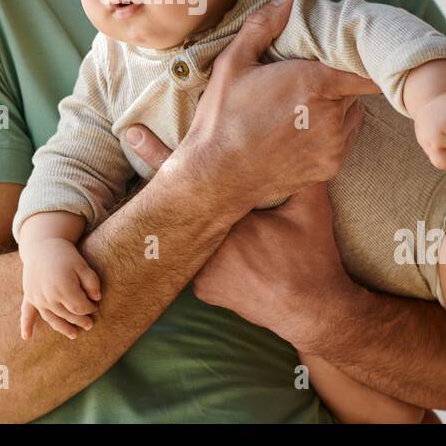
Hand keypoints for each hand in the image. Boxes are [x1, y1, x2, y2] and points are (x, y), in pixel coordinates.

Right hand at [18, 238, 102, 340]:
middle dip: (80, 320)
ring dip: (63, 328)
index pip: (80, 307)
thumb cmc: (65, 255)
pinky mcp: (29, 296)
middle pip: (67, 315)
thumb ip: (92, 282)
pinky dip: (26, 325)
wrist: (41, 245)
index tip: (95, 306)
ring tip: (74, 335)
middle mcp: (49, 296)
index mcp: (64, 288)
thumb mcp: (83, 265)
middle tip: (90, 324)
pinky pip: (27, 313)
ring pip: (52, 318)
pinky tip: (27, 337)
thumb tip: (96, 299)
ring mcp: (38, 298)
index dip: (89, 309)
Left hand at [125, 127, 352, 348]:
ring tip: (220, 222)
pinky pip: (197, 260)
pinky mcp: (202, 290)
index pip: (187, 179)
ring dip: (193, 221)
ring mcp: (200, 274)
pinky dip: (206, 249)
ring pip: (190, 236)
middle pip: (180, 207)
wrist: (312, 310)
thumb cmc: (313, 255)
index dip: (156, 153)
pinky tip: (231, 252)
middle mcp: (206, 249)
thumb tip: (296, 135)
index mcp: (230, 221)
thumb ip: (297, 170)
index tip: (132, 135)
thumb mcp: (309, 206)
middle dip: (167, 183)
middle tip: (139, 144)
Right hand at [164, 0, 380, 210]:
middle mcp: (331, 115)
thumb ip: (262, 26)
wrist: (217, 177)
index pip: (364, 67)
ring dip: (338, 106)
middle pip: (355, 89)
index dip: (360, 58)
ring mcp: (333, 144)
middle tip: (313, 78)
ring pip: (353, 114)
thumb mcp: (233, 64)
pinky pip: (345, 140)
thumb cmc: (223, 118)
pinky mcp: (330, 167)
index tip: (349, 53)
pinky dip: (333, 131)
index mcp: (313, 83)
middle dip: (339, 81)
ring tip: (306, 104)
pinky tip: (303, 128)